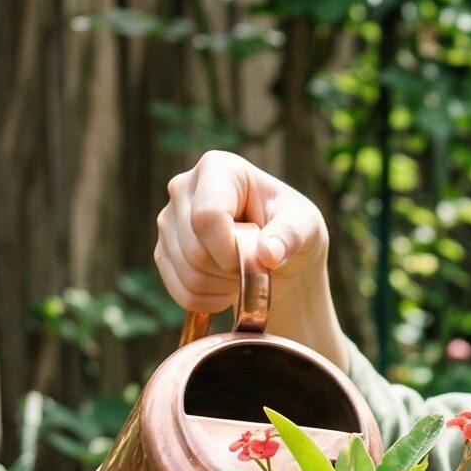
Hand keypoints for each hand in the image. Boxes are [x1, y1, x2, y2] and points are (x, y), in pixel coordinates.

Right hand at [154, 150, 329, 312]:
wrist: (276, 250)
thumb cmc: (292, 228)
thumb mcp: (305, 226)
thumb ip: (291, 236)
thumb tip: (268, 254)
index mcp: (218, 168)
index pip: (207, 217)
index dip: (231, 251)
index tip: (257, 259)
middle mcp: (183, 188)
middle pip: (196, 250)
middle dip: (232, 272)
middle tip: (256, 268)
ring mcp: (169, 220)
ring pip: (188, 274)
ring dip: (223, 289)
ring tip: (244, 276)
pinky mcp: (164, 251)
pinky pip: (180, 292)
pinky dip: (209, 302)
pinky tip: (227, 291)